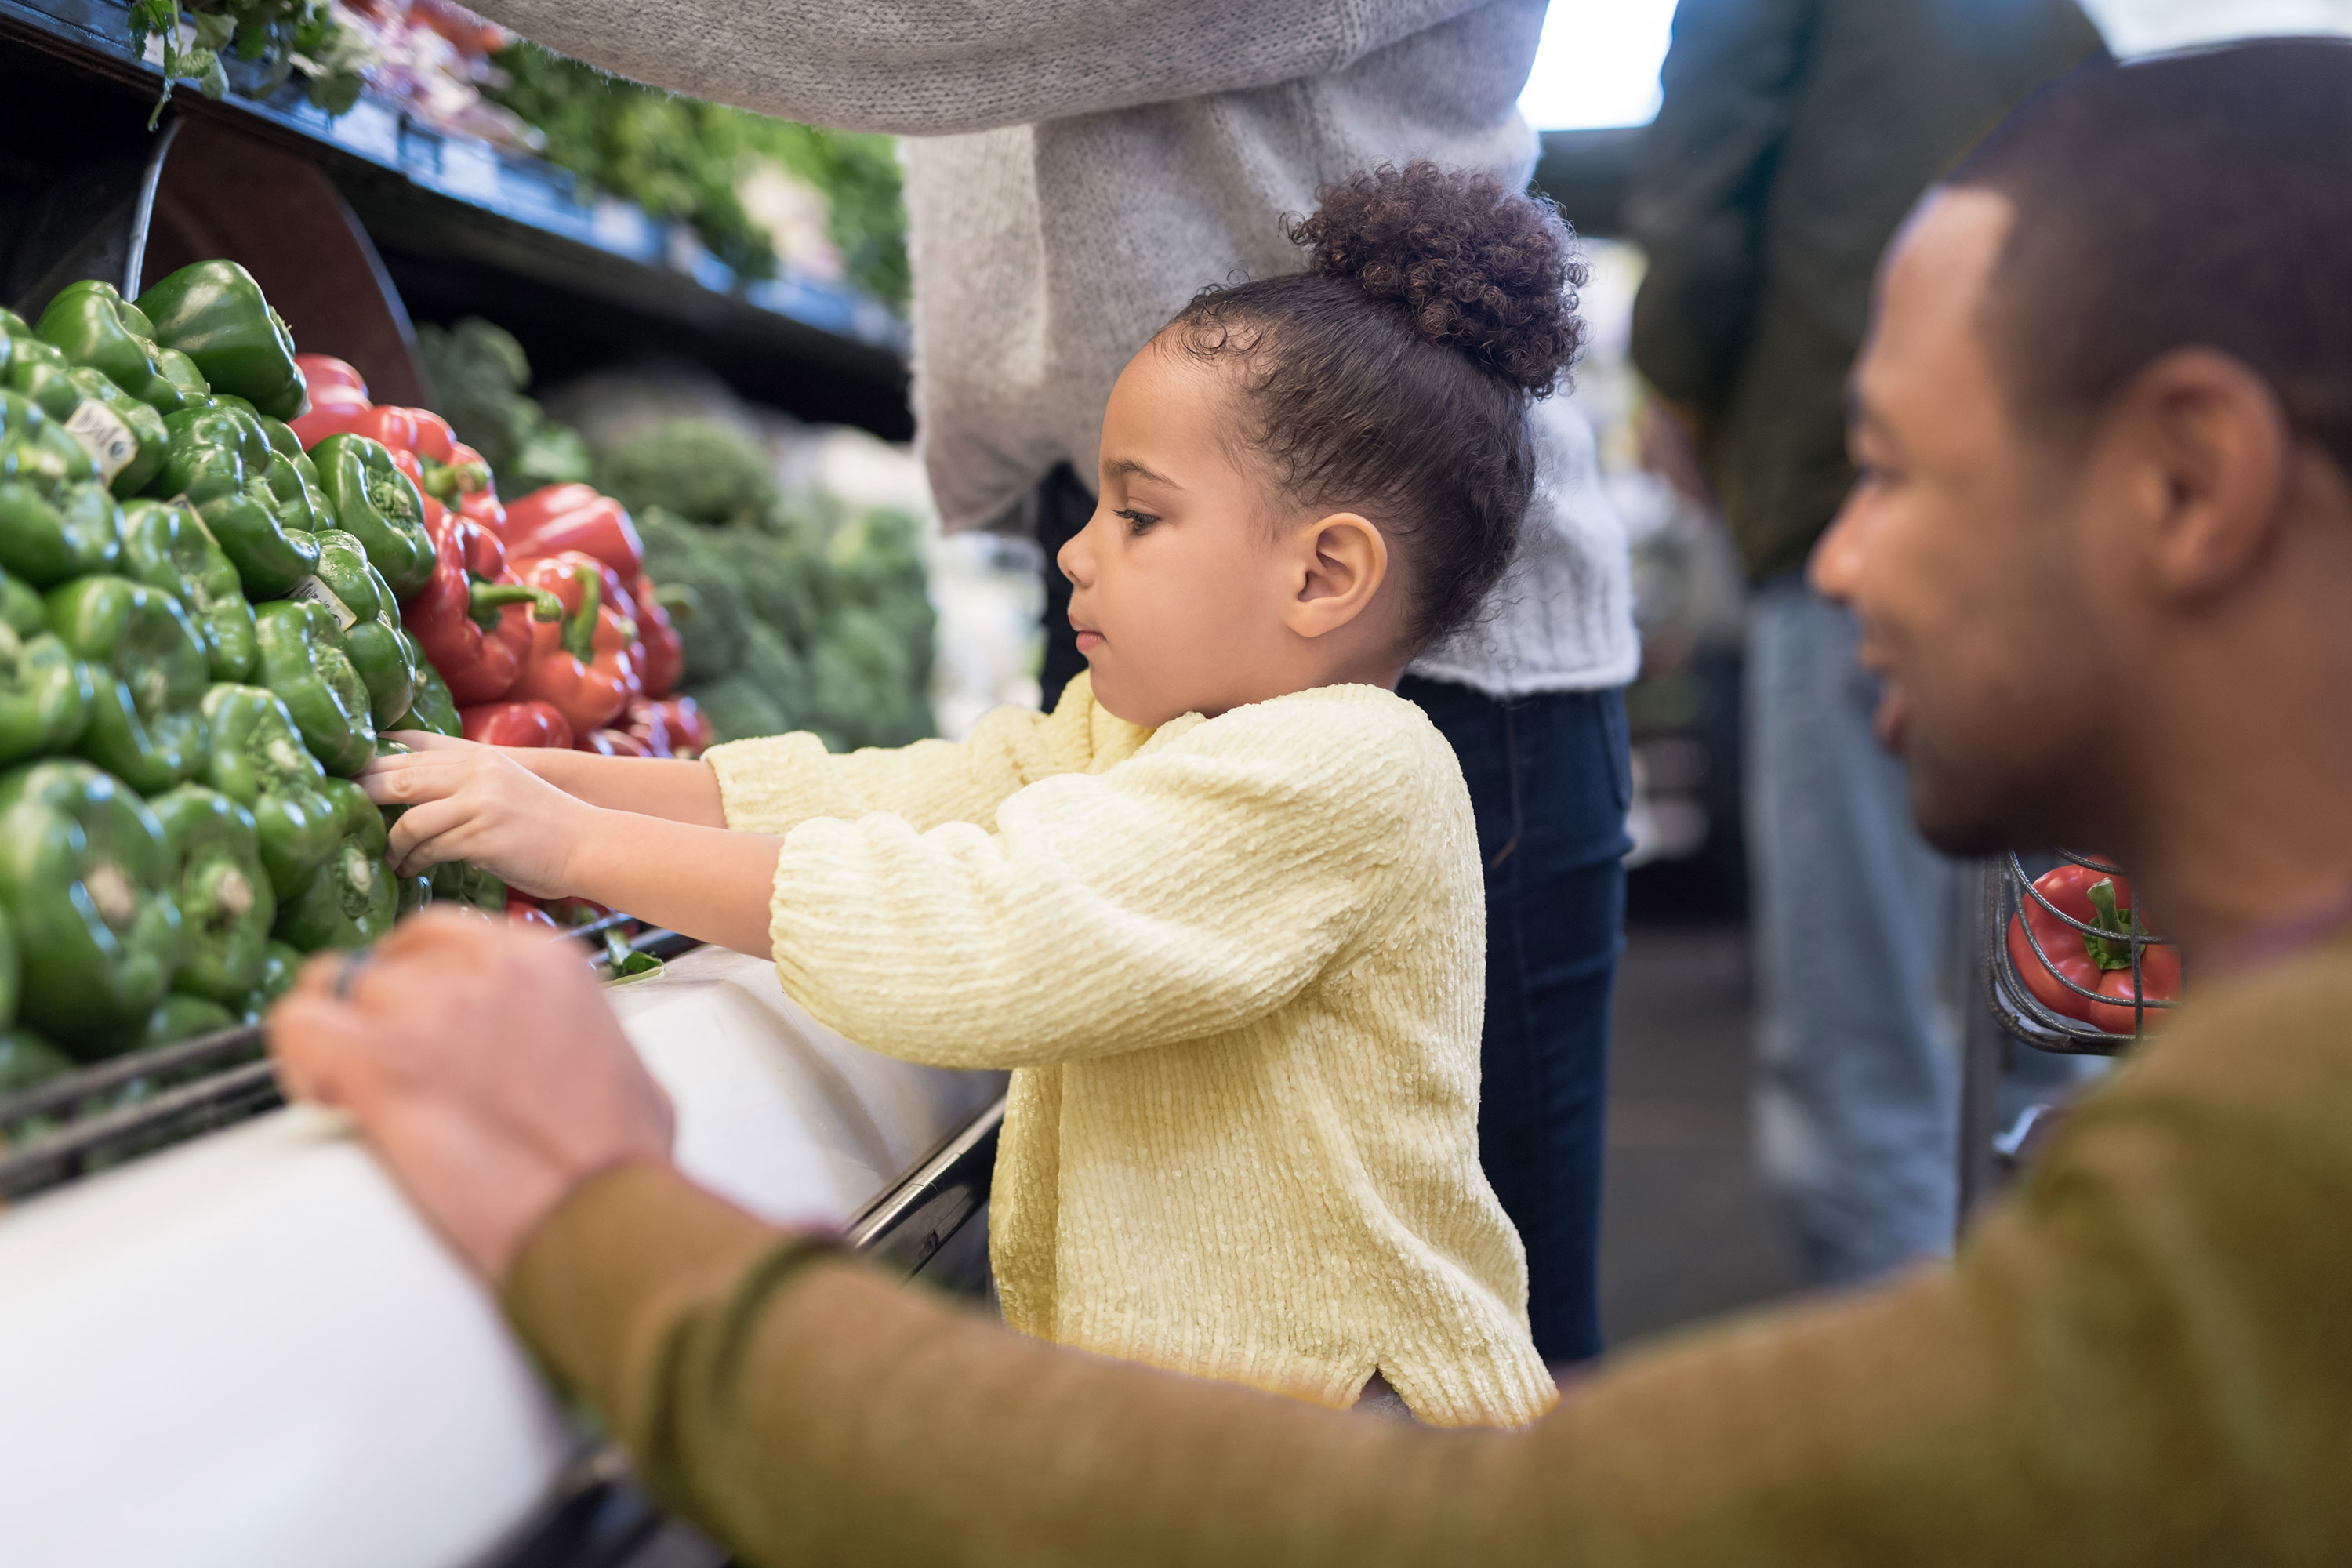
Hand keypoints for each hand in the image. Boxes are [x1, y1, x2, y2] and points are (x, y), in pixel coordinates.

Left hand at [270, 911, 674, 1281]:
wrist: (602, 1213)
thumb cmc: (621, 1161)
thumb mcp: (623, 1065)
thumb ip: (577, 1035)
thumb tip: (562, 1058)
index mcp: (544, 962)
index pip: (436, 934)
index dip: (406, 977)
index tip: (402, 1017)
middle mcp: (484, 970)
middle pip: (384, 965)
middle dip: (371, 1015)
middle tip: (374, 1065)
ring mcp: (430, 1009)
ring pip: (336, 990)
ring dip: (336, 1039)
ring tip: (348, 1093)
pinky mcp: (383, 1060)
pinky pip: (299, 1026)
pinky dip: (298, 1058)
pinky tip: (324, 1095)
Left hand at [365, 731, 600, 894]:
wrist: (588, 843)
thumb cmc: (541, 822)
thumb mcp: (499, 786)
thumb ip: (458, 781)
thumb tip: (402, 793)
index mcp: (476, 756)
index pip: (407, 753)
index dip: (369, 766)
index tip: (343, 782)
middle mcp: (476, 772)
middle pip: (398, 778)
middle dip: (364, 797)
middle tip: (342, 816)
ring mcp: (480, 803)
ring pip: (411, 821)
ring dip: (392, 844)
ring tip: (389, 857)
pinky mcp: (484, 836)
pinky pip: (432, 849)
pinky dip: (414, 862)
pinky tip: (410, 869)